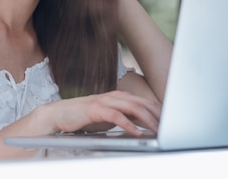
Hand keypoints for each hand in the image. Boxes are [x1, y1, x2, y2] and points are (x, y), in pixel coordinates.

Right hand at [40, 90, 161, 136]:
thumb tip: (141, 123)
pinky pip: (116, 116)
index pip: (143, 101)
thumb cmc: (82, 116)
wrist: (57, 113)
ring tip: (157, 130)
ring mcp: (104, 101)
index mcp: (117, 96)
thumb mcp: (107, 116)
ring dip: (147, 119)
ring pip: (132, 107)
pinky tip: (136, 132)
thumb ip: (123, 116)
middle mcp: (113, 96)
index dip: (157, 110)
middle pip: (141, 102)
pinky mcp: (95, 109)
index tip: (169, 120)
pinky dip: (128, 124)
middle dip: (157, 114)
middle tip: (169, 126)